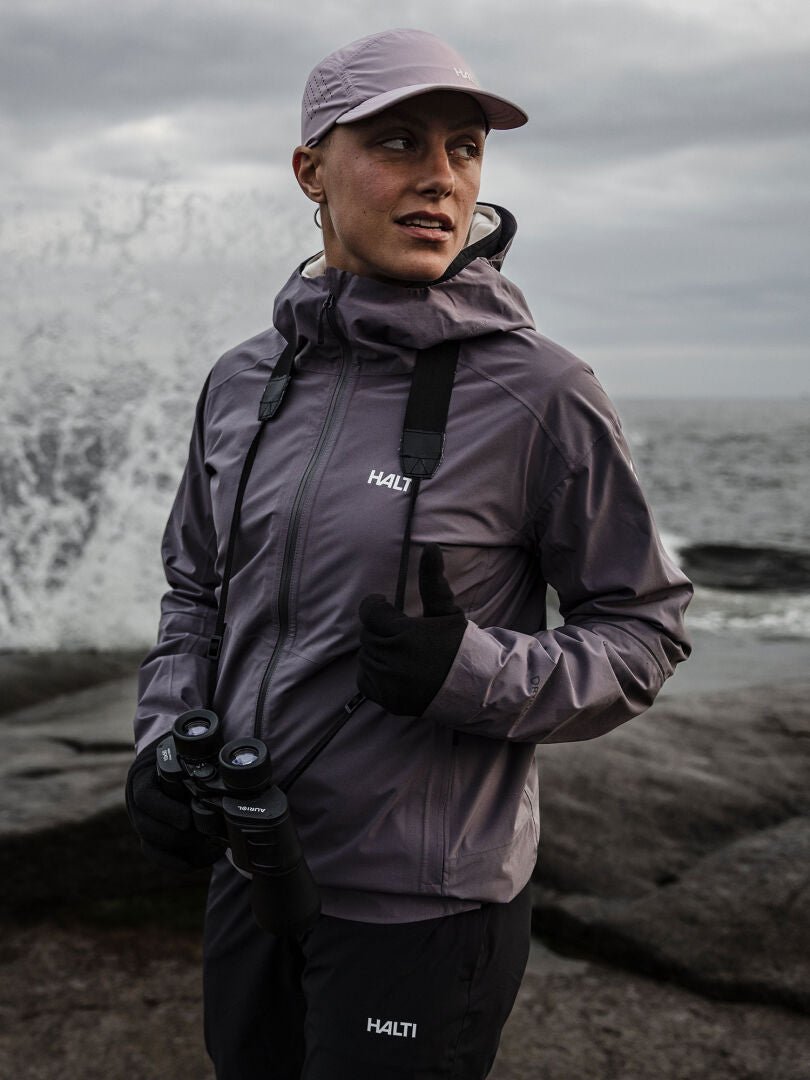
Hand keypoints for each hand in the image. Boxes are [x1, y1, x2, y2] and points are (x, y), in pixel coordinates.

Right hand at [125, 734, 223, 871]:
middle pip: (147, 828)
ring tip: (210, 845)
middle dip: (177, 836)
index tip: (188, 820)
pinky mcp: (151, 837)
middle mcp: (137, 803)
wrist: (166, 757)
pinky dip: (182, 863)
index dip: (166, 811)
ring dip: (181, 851)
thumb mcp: (183, 750)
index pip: (145, 798)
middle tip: (203, 834)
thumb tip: (228, 770)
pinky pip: (160, 857)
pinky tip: (209, 857)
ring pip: (152, 846)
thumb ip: (196, 759)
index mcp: (142, 778)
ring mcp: (142, 822)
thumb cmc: (180, 752)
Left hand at [357, 544, 466, 715]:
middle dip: (380, 629)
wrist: (474, 685)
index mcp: (405, 634)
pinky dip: (374, 672)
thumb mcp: (445, 609)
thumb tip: (430, 546)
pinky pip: (365, 679)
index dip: (376, 606)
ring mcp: (389, 683)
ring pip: (365, 656)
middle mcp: (393, 660)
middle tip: (399, 631)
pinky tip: (394, 668)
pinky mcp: (387, 699)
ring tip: (400, 650)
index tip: (385, 605)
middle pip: (367, 634)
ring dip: (378, 649)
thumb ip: (432, 579)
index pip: (369, 612)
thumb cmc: (459, 643)